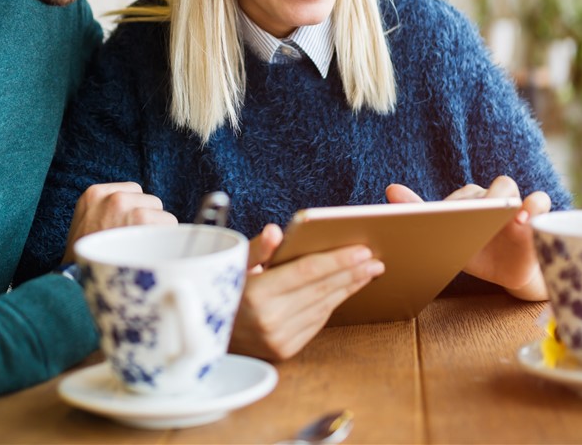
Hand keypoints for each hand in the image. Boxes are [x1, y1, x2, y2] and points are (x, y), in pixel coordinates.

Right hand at [63, 182, 176, 261]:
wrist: (76, 285)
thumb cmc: (82, 262)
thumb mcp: (85, 227)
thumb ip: (106, 213)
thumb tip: (132, 214)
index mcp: (94, 195)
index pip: (132, 191)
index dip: (135, 211)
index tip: (128, 230)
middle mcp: (110, 196)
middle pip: (148, 200)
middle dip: (147, 220)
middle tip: (134, 244)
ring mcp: (127, 207)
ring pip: (160, 211)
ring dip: (157, 230)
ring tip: (141, 250)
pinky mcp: (141, 218)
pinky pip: (169, 222)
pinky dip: (167, 238)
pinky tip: (152, 253)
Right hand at [229, 224, 383, 361]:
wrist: (207, 334)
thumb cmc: (223, 291)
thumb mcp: (232, 265)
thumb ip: (257, 248)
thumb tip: (275, 231)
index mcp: (255, 293)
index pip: (306, 272)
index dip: (336, 260)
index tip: (361, 250)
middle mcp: (268, 319)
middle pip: (320, 289)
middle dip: (351, 272)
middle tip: (374, 259)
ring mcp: (278, 338)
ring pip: (323, 306)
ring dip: (348, 288)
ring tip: (367, 272)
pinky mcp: (284, 350)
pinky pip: (316, 322)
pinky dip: (333, 303)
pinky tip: (345, 289)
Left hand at [385, 177, 550, 300]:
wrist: (508, 273)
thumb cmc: (475, 252)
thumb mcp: (448, 240)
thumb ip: (421, 213)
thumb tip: (390, 189)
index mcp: (470, 200)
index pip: (465, 195)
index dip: (456, 204)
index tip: (447, 216)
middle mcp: (491, 197)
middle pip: (484, 188)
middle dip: (481, 201)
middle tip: (476, 217)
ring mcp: (515, 204)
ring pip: (508, 187)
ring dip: (505, 200)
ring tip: (505, 217)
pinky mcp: (537, 216)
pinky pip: (539, 200)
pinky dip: (534, 206)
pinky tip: (525, 219)